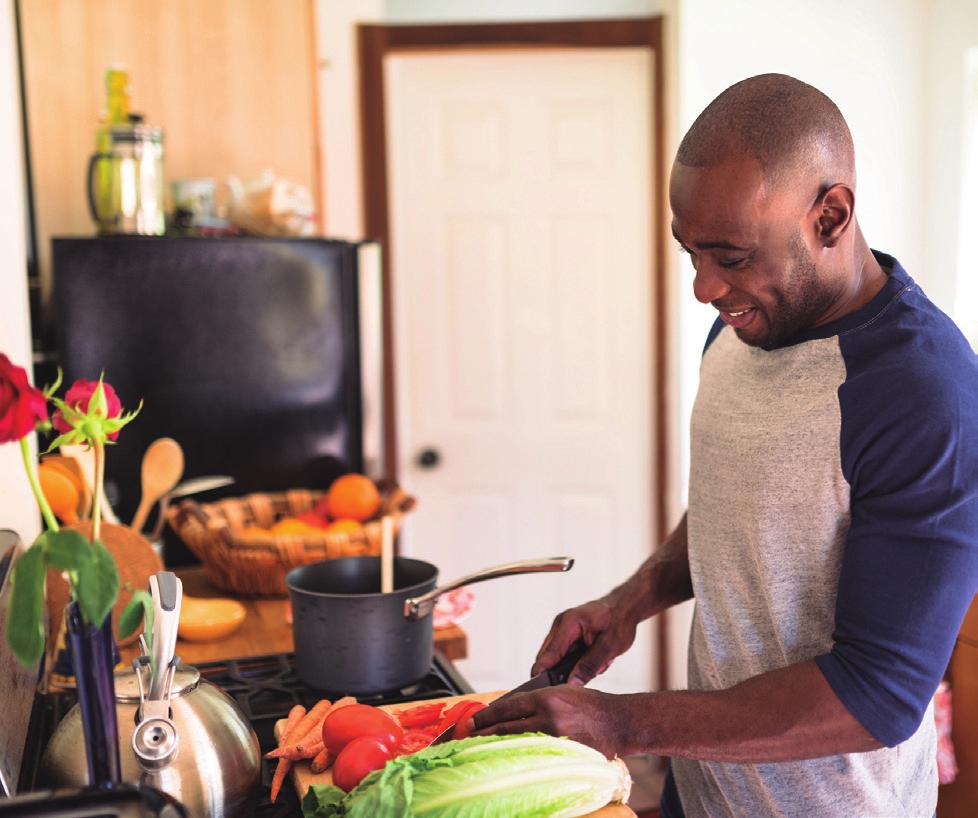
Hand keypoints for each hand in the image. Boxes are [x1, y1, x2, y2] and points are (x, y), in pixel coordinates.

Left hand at [470, 686, 633, 757]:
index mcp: (546, 698)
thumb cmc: (590, 705)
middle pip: (506, 726)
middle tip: (467, 735)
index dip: (486, 715)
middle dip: (484, 731)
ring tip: (480, 748)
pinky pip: (533, 755)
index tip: (472, 720)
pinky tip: (507, 758)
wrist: (616, 721)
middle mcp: (547, 717)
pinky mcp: (562, 754)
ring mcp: (555, 738)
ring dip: (496, 745)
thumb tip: (511, 708)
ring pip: (516, 742)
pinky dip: (518, 756)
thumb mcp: (562, 691)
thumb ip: (537, 699)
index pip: (507, 707)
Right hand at [532, 598, 637, 683]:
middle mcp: (561, 624)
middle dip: (561, 672)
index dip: (542, 672)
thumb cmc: (619, 621)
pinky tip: (594, 659)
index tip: (537, 689)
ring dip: (572, 666)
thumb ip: (589, 665)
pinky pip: (564, 654)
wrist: (624, 607)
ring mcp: (562, 629)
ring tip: (597, 664)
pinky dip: (576, 661)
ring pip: (556, 657)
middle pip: (548, 656)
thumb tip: (572, 683)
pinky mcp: (566, 635)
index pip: (550, 653)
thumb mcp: (609, 647)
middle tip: (582, 680)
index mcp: (569, 623)